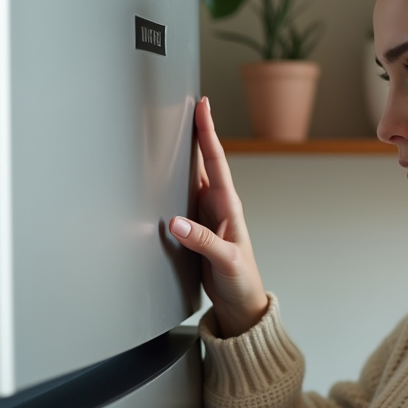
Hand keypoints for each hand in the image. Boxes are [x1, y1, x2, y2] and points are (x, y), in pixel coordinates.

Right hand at [170, 97, 267, 337]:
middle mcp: (219, 206)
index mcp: (229, 207)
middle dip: (198, 132)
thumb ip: (202, 242)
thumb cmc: (242, 282)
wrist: (241, 304)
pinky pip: (183, 196)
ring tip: (176, 127)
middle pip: (205, 161)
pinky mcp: (196, 227)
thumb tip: (176, 222)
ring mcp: (207, 215)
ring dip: (186, 153)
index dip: (209, 133)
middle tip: (190, 104)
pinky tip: (165, 170)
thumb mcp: (226, 262)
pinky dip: (174, 180)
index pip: (217, 162)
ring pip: (194, 176)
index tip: (203, 108)